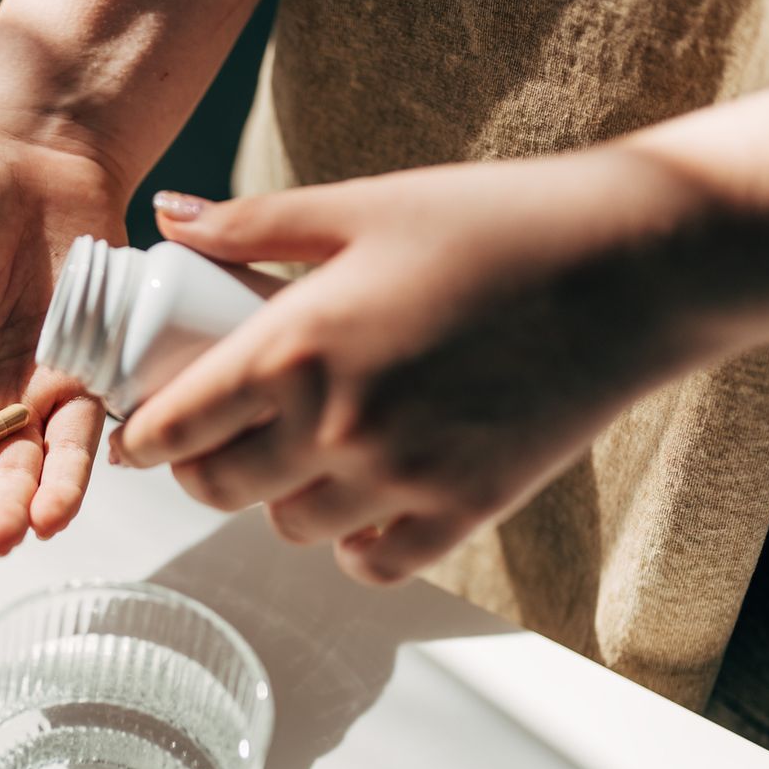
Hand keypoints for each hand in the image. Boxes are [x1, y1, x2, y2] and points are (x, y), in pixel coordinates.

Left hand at [115, 150, 708, 584]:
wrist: (631, 267)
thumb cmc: (494, 223)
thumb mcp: (362, 206)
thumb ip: (253, 224)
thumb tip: (167, 218)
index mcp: (295, 347)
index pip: (177, 425)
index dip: (143, 439)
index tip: (137, 438)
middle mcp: (336, 425)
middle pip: (220, 488)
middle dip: (200, 471)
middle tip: (209, 446)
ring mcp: (400, 477)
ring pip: (290, 528)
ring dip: (277, 500)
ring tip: (294, 459)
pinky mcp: (463, 510)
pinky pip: (372, 562)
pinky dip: (354, 543)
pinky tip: (360, 502)